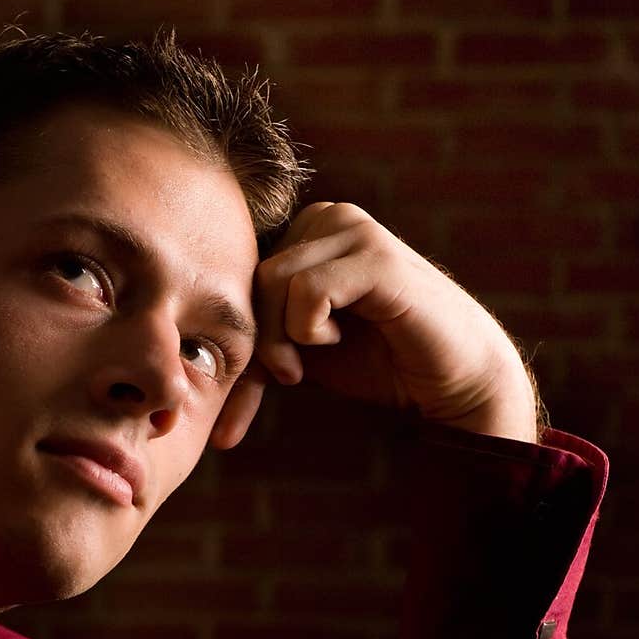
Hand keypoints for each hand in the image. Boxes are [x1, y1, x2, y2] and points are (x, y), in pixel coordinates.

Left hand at [210, 202, 537, 448]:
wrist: (452, 379)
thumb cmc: (382, 363)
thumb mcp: (304, 350)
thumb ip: (259, 336)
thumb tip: (187, 361)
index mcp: (310, 233)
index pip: (246, 279)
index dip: (239, 342)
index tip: (233, 419)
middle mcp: (330, 219)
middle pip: (252, 277)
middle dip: (258, 340)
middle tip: (289, 375)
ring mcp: (355, 231)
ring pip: (273, 282)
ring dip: (283, 337)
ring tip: (316, 355)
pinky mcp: (376, 257)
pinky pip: (307, 291)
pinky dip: (310, 329)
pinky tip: (338, 339)